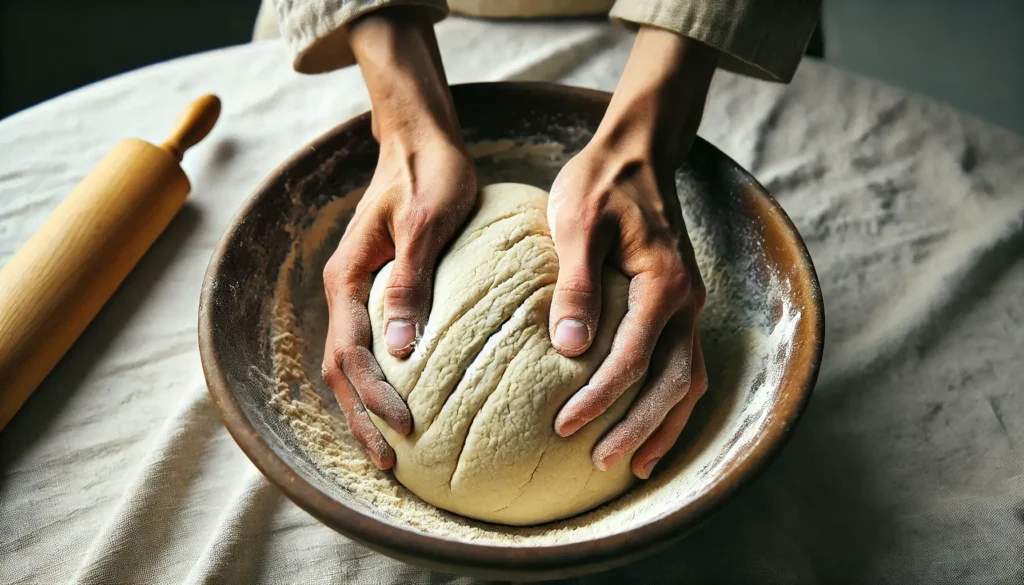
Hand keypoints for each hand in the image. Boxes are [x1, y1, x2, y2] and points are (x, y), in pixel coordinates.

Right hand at [321, 11, 475, 468]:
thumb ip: (410, 279)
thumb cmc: (429, 174)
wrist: (420, 140)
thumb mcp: (425, 222)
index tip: (407, 426)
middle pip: (341, 370)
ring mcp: (357, 293)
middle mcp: (345, 291)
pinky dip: (376, 383)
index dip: (376, 395)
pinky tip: (401, 402)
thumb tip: (400, 348)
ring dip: (364, 408)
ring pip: (349, 364)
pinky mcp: (378, 292)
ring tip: (389, 450)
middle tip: (391, 463)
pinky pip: (367, 348)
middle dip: (362, 419)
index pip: (352, 352)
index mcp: (349, 278)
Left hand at [549, 28, 717, 478]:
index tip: (564, 425)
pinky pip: (687, 367)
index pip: (634, 358)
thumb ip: (575, 285)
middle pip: (673, 383)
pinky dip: (672, 405)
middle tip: (599, 460)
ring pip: (689, 382)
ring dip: (662, 426)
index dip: (600, 397)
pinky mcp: (681, 307)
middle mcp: (687, 301)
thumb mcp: (577, 225)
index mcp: (663, 284)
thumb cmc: (600, 184)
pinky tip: (649, 427)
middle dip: (637, 428)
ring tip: (632, 465)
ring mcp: (690, 306)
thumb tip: (570, 348)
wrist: (637, 153)